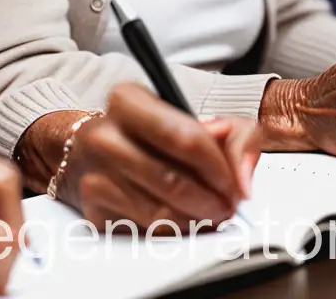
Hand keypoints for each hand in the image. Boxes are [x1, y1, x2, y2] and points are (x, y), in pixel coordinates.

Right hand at [47, 84, 258, 231]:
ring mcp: (95, 174)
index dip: (218, 167)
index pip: (184, 137)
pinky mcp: (94, 211)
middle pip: (174, 182)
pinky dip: (172, 233)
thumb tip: (243, 176)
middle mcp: (104, 135)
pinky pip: (146, 234)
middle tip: (226, 205)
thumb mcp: (192, 118)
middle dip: (212, 201)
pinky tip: (178, 219)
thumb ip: (235, 135)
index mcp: (128, 101)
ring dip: (196, 222)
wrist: (92, 152)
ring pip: (162, 214)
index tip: (234, 182)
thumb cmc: (147, 135)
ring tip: (206, 213)